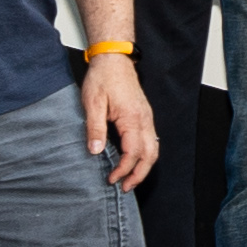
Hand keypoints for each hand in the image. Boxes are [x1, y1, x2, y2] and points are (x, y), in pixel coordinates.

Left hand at [80, 51, 155, 188]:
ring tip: (130, 178)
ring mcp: (147, 118)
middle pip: (150, 155)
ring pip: (153, 149)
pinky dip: (145, 155)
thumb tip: (95, 152)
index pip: (133, 153)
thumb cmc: (103, 78)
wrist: (114, 59)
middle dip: (139, 175)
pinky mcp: (144, 116)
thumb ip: (95, 128)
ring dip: (144, 166)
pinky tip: (134, 160)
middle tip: (125, 187)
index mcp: (132, 118)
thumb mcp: (93, 103)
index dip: (123, 169)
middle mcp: (144, 120)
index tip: (111, 179)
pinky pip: (151, 140)